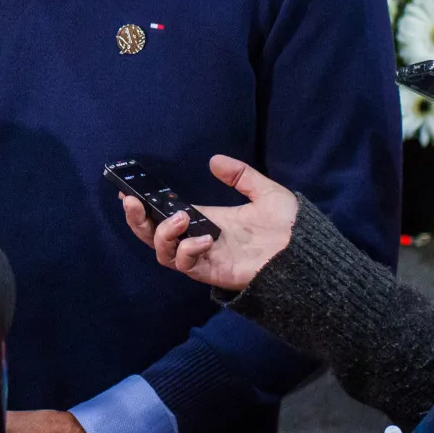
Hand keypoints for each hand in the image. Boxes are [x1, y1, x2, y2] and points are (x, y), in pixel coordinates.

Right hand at [120, 154, 297, 292]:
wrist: (306, 252)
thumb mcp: (264, 192)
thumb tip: (213, 161)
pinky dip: (187, 250)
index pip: (165, 214)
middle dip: (137, 220)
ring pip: (163, 252)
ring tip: (178, 219)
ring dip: (162, 234)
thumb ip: (240, 176)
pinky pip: (186, 265)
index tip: (127, 190)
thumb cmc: (288, 225)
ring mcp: (204, 256)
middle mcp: (199, 238)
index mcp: (207, 219)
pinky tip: (203, 238)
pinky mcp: (213, 272)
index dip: (145, 205)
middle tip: (132, 201)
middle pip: (154, 235)